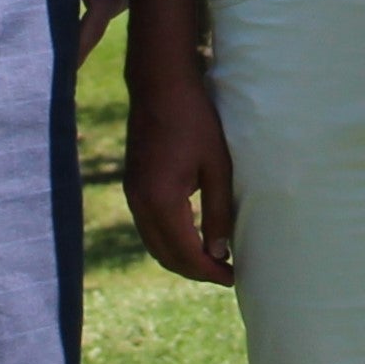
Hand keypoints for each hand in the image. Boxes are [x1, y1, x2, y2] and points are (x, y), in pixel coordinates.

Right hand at [125, 45, 237, 286]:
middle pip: (166, 255)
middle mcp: (139, 203)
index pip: (185, 253)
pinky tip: (191, 237)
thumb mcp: (217, 167)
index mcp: (160, 200)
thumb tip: (219, 253)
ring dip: (181, 257)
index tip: (233, 278)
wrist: (159, 84)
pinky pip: (148, 227)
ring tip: (213, 260)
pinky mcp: (132, 185)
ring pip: (154, 244)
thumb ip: (218, 212)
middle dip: (195, 270)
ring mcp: (131, 194)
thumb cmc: (195, 120)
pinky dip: (169, 240)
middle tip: (226, 274)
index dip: (209, 271)